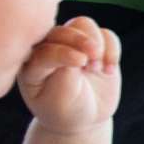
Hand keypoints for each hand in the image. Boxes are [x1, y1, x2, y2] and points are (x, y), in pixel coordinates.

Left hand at [19, 17, 121, 132]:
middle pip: (63, 30)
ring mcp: (73, 44)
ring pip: (84, 25)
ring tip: (100, 68)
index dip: (62, 52)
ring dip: (97, 43)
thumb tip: (79, 51)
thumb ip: (66, 75)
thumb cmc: (64, 111)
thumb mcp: (60, 100)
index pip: (45, 49)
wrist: (83, 118)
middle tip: (94, 56)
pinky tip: (110, 70)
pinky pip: (106, 34)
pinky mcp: (95, 45)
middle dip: (80, 40)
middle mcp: (50, 47)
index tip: (81, 62)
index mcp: (31, 62)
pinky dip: (112, 49)